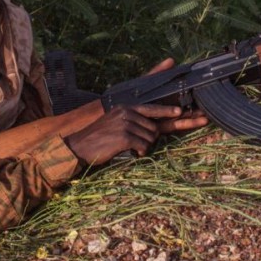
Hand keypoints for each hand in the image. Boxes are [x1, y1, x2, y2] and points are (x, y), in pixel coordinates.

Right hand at [64, 58, 208, 165]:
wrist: (80, 147)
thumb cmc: (99, 138)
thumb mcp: (115, 122)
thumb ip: (133, 121)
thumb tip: (153, 129)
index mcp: (126, 107)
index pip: (152, 108)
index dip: (167, 111)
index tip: (180, 113)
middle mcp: (127, 112)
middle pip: (154, 128)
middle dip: (150, 139)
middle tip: (135, 144)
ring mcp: (126, 123)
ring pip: (150, 139)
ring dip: (143, 147)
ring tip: (128, 148)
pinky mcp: (124, 136)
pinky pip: (143, 147)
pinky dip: (139, 153)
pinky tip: (128, 152)